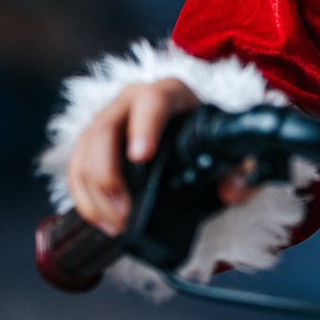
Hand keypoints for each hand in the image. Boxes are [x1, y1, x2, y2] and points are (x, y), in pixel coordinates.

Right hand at [65, 79, 258, 233]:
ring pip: (84, 150)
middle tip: (124, 214)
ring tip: (115, 225)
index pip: (153, 102)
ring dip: (93, 193)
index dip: (144, 127)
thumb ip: (243, 170)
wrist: (192, 125)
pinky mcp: (91, 142)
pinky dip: (83, 196)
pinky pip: (76, 166)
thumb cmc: (209, 135)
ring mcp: (107, 119)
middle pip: (105, 129)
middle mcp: (131, 99)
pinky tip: (99, 220)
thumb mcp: (232, 148)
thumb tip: (232, 190)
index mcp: (169, 93)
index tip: (141, 157)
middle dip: (108, 176)